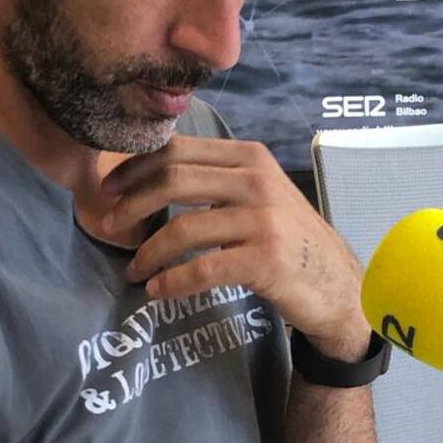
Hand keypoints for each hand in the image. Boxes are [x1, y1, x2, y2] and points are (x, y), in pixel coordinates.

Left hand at [102, 135, 370, 358]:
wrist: (335, 283)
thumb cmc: (287, 238)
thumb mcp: (258, 194)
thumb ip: (216, 179)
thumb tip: (147, 177)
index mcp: (250, 156)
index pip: (178, 151)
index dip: (135, 168)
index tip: (108, 190)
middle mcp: (257, 181)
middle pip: (173, 181)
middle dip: (130, 205)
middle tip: (107, 227)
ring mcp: (264, 219)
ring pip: (183, 228)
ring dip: (147, 253)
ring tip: (134, 271)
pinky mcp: (266, 259)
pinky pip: (203, 268)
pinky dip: (172, 281)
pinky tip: (157, 291)